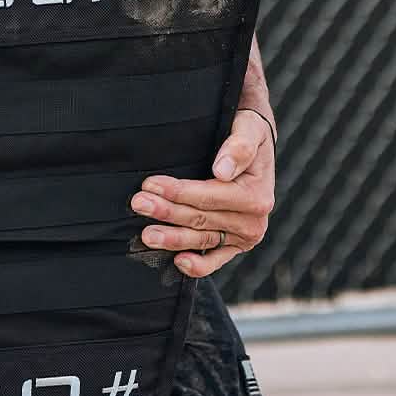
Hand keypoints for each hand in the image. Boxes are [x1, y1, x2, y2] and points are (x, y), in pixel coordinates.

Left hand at [129, 109, 275, 276]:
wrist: (257, 145)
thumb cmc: (248, 132)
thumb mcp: (249, 130)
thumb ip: (238, 148)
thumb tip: (222, 171)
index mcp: (256, 196)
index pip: (209, 196)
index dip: (179, 191)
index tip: (150, 184)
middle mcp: (253, 222)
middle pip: (201, 218)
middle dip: (167, 211)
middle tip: (138, 203)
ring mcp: (243, 237)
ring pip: (202, 240)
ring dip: (173, 239)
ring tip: (146, 236)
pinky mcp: (235, 245)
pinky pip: (216, 260)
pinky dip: (198, 266)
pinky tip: (178, 262)